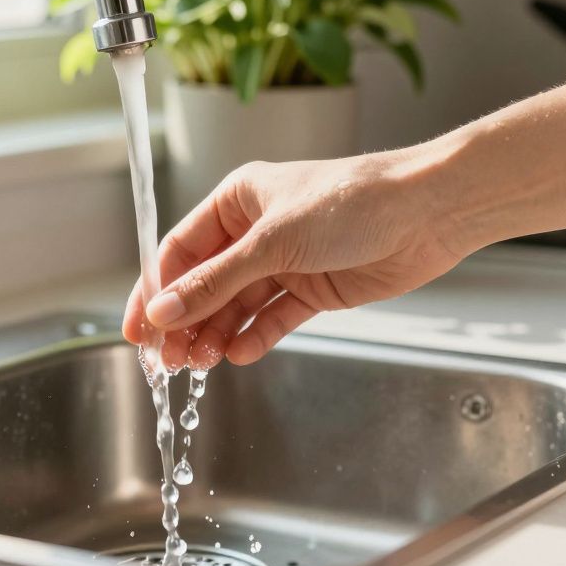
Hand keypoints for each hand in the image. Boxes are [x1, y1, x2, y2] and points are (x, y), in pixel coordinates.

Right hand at [123, 152, 469, 368]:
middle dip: (184, 322)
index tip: (140, 330)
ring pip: (235, 306)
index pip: (180, 250)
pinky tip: (237, 355)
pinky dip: (253, 337)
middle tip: (166, 361)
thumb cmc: (352, 203)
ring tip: (200, 364)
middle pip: (204, 284)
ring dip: (215, 334)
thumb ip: (215, 283)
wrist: (426, 214)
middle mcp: (256, 232)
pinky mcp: (313, 290)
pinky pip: (271, 319)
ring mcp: (285, 263)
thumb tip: (163, 312)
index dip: (156, 291)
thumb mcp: (273, 242)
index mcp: (238, 200)